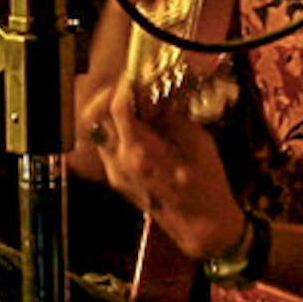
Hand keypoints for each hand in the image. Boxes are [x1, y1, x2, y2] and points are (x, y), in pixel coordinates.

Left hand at [98, 92, 241, 261]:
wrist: (202, 228)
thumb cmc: (207, 187)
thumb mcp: (199, 144)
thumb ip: (173, 117)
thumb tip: (158, 95)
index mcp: (140, 153)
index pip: (117, 108)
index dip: (124, 85)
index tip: (136, 74)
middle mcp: (120, 163)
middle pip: (95, 119)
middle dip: (108, 95)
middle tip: (127, 85)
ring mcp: (116, 173)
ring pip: (98, 132)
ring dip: (111, 113)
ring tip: (136, 104)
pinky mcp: (119, 179)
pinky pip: (108, 146)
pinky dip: (117, 130)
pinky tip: (141, 126)